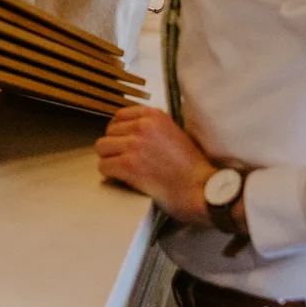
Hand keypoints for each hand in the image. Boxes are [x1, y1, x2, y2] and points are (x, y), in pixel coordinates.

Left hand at [95, 106, 216, 224]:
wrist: (203, 190)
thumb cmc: (192, 168)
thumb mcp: (173, 133)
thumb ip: (151, 127)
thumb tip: (127, 130)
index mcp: (155, 116)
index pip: (119, 115)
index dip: (119, 131)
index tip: (123, 142)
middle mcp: (143, 126)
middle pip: (109, 132)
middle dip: (114, 147)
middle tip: (125, 159)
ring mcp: (135, 145)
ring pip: (102, 147)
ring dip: (110, 159)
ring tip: (123, 169)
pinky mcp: (129, 165)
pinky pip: (104, 166)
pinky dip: (110, 174)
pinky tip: (122, 178)